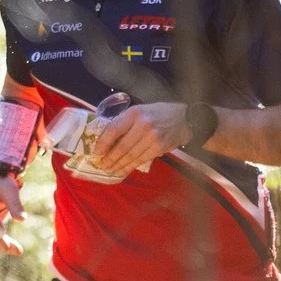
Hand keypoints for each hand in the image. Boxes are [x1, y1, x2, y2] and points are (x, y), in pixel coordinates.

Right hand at [0, 171, 26, 254]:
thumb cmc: (2, 183)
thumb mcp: (10, 190)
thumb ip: (15, 204)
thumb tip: (22, 219)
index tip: (7, 245)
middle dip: (1, 245)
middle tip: (18, 250)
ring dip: (3, 247)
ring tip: (19, 250)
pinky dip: (3, 244)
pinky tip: (15, 248)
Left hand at [78, 101, 192, 175]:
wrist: (184, 117)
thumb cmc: (157, 113)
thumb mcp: (139, 110)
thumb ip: (125, 122)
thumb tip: (106, 139)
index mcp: (134, 113)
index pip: (114, 129)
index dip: (103, 143)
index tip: (96, 152)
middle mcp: (143, 124)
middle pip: (121, 146)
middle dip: (110, 158)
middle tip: (102, 165)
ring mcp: (152, 137)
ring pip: (131, 155)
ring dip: (119, 165)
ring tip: (110, 170)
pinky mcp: (160, 147)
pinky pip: (141, 159)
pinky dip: (131, 166)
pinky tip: (124, 170)